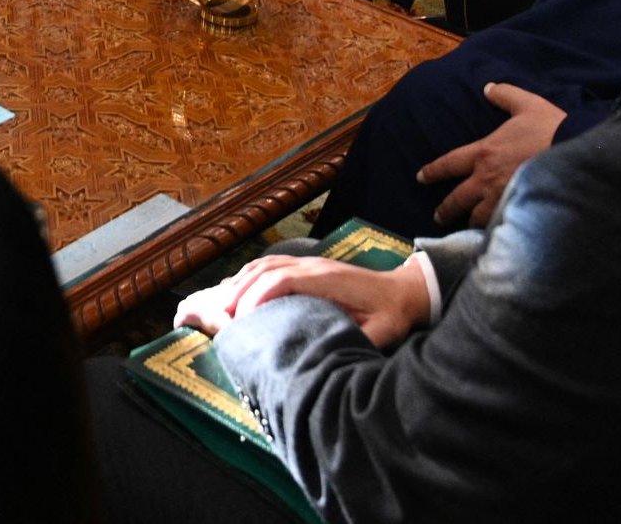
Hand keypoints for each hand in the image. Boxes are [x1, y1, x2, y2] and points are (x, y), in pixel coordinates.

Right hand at [176, 254, 430, 349]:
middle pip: (261, 270)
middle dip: (235, 293)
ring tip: (217, 309)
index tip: (240, 323)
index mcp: (325, 279)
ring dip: (236, 284)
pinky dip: (245, 277)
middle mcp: (310, 266)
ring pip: (260, 265)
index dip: (256, 298)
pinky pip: (267, 265)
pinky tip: (234, 292)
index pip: (280, 279)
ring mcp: (305, 263)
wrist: (405, 290)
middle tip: (214, 320)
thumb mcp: (380, 333)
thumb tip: (329, 358)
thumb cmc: (391, 314)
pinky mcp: (304, 267)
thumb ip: (355, 340)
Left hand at [418, 82, 566, 226]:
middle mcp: (487, 179)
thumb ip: (504, 94)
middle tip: (438, 216)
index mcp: (484, 153)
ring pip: (477, 217)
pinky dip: (493, 231)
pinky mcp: (520, 213)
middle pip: (458, 198)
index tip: (421, 177)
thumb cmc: (550, 128)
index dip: (433, 171)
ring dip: (468, 222)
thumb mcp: (526, 104)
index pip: (449, 163)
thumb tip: (488, 87)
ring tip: (464, 228)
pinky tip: (492, 236)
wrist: (578, 155)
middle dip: (446, 208)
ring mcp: (503, 199)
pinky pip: (500, 226)